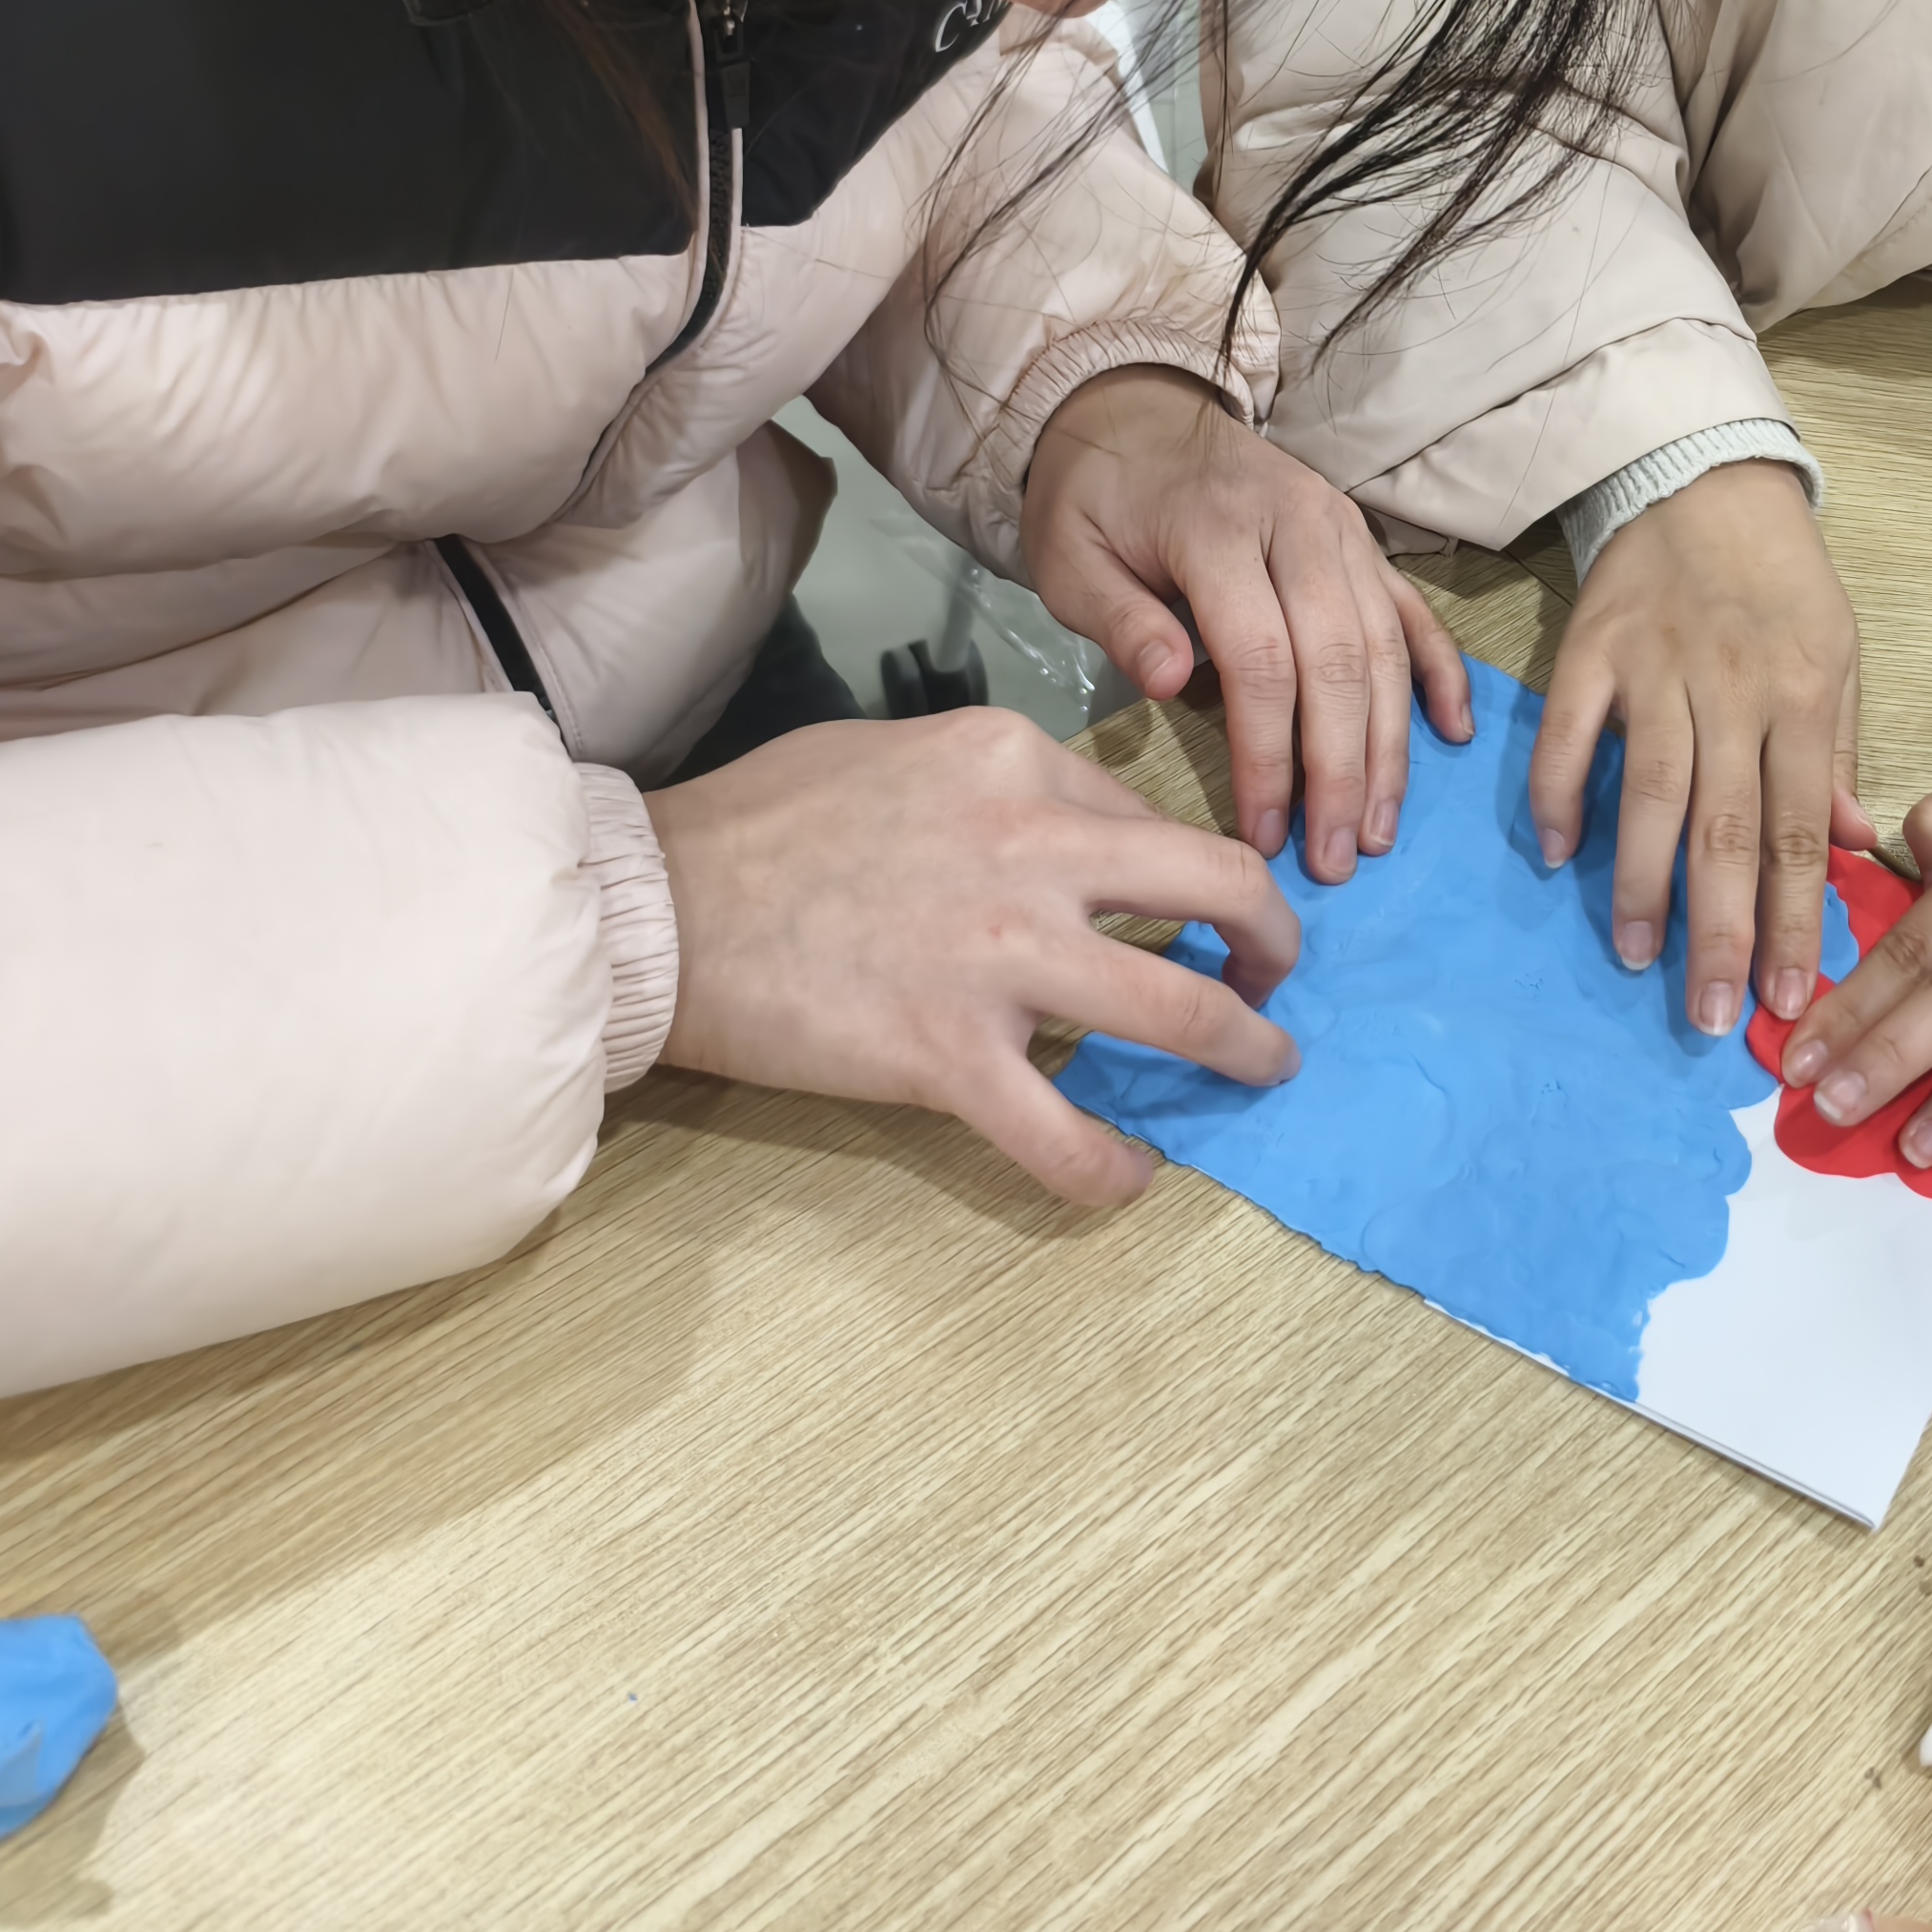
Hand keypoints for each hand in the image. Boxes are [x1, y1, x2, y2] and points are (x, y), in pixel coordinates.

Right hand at [650, 708, 1299, 1202]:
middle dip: (1273, 941)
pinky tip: (1132, 1175)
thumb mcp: (909, 755)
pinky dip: (1114, 1170)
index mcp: (1017, 764)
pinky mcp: (947, 1057)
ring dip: (1243, 1047)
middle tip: (1277, 980)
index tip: (1205, 914)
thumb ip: (1004, 789)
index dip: (1195, 876)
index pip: (1155, 819)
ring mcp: (996, 957)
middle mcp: (1030, 848)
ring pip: (1179, 1012)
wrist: (655, 907)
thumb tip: (1080, 838)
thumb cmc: (764, 822)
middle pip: (1217, 889)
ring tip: (1264, 1068)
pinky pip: (1066, 1136)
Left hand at [1021, 364, 1473, 879]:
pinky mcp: (1363, 540)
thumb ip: (1122, 620)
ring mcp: (1341, 529)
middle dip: (1343, 771)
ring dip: (1390, 745)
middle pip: (1338, 661)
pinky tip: (1452, 735)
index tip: (1262, 836)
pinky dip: (1440, 671)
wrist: (1127, 409)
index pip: (1261, 660)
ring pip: (1384, 647)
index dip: (1268, 757)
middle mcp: (1297, 524)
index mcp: (1217, 530)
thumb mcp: (1070, 559)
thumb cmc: (1092, 502)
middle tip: (1339, 859)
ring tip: (1380, 829)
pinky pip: (1414, 611)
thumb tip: (1177, 686)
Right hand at [1534, 459, 1867, 1036]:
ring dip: (1641, 883)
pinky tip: (1557, 856)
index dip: (1793, 917)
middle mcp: (1731, 691)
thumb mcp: (1836, 656)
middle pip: (1725, 828)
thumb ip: (1835, 753)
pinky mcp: (1589, 650)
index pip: (1798, 829)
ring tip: (1636, 958)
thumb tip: (1854, 850)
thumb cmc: (1782, 582)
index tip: (1791, 997)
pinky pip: (1566, 734)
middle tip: (1713, 1016)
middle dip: (1721, 930)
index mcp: (1800, 699)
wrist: (1705, 478)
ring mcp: (1655, 670)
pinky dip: (1557, 794)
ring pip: (1649, 792)